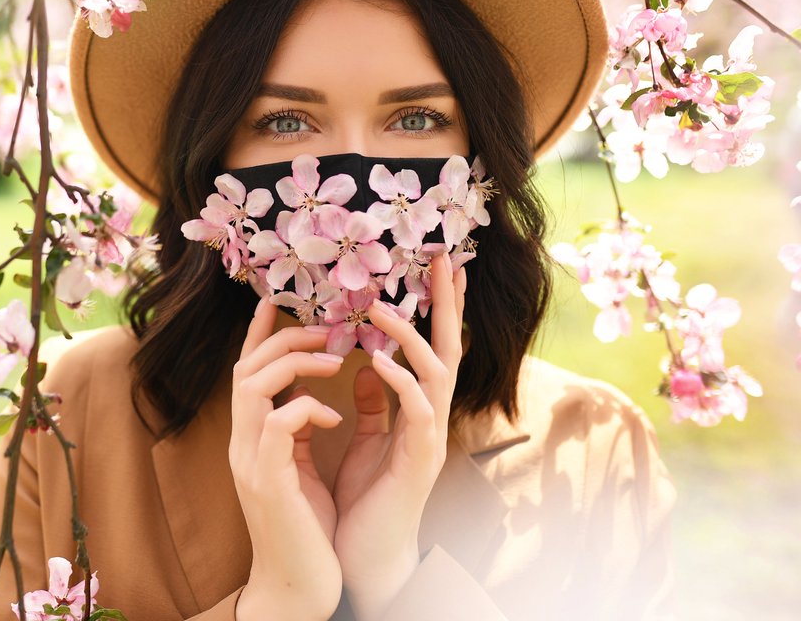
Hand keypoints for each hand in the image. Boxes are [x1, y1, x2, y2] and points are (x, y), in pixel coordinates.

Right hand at [231, 296, 346, 620]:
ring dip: (294, 365)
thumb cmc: (306, 529)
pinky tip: (333, 416)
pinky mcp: (268, 483)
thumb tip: (317, 395)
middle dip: (282, 341)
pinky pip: (276, 425)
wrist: (298, 589)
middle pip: (244, 370)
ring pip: (252, 388)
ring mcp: (250, 464)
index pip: (246, 374)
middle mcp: (243, 446)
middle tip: (324, 330)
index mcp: (252, 440)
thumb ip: (299, 432)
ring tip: (334, 361)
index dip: (258, 336)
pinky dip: (305, 408)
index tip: (275, 302)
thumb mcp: (300, 470)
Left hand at [331, 252, 467, 616]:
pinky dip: (400, 383)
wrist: (367, 555)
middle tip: (446, 259)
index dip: (436, 307)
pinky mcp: (420, 460)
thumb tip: (369, 368)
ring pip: (437, 375)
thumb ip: (373, 406)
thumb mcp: (366, 441)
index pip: (431, 347)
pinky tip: (377, 363)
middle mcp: (432, 418)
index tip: (437, 265)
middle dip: (448, 304)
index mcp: (417, 409)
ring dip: (412, 338)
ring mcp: (431, 438)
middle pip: (449, 349)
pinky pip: (416, 412)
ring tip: (382, 308)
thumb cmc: (367, 499)